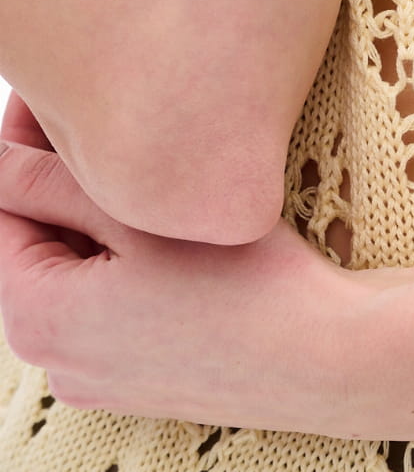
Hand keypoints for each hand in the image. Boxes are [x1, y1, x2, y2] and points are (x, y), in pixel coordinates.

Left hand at [0, 88, 368, 439]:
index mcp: (37, 320)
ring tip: (136, 156)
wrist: (324, 359)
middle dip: (57, 180)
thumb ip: (52, 183)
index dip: (17, 147)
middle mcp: (52, 360)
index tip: (48, 95)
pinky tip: (163, 219)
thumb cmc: (238, 285)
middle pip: (33, 245)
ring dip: (93, 216)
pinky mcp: (135, 378)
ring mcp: (94, 375)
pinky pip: (104, 305)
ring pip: (73, 272)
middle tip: (93, 110)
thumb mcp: (137, 218)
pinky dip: (119, 258)